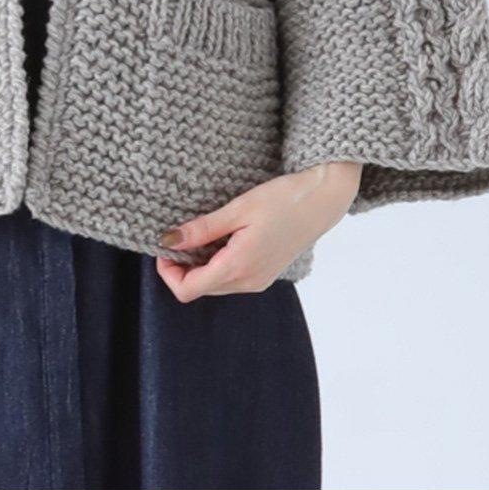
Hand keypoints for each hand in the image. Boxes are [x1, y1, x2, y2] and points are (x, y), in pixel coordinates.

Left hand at [154, 161, 362, 301]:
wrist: (324, 199)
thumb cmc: (283, 199)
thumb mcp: (238, 209)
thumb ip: (202, 229)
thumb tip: (167, 240)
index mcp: (239, 268)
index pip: (188, 290)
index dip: (167, 271)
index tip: (164, 244)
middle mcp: (249, 282)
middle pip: (199, 289)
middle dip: (181, 267)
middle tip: (178, 234)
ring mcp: (259, 281)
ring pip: (214, 285)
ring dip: (199, 265)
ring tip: (199, 233)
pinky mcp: (265, 274)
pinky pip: (230, 278)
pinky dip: (216, 263)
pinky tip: (220, 237)